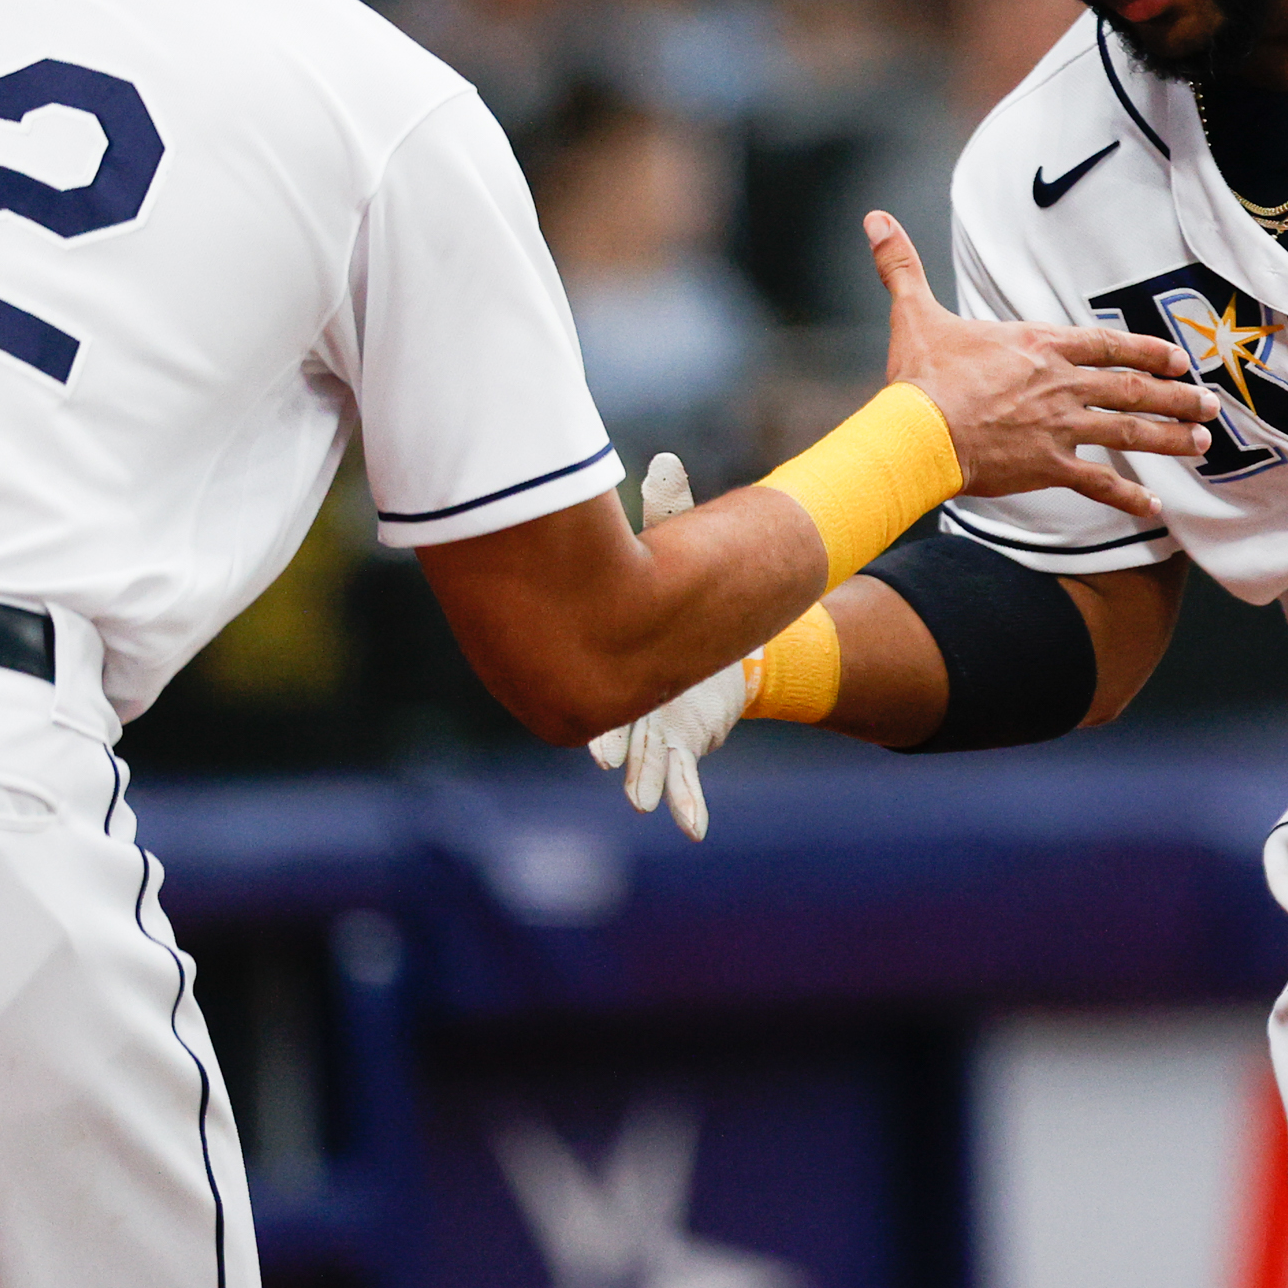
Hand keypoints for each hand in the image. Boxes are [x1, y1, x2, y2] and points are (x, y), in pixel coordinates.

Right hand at [587, 453, 749, 839]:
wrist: (703, 640)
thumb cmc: (667, 588)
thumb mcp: (671, 548)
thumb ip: (668, 511)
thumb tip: (666, 460)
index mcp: (614, 657)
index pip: (597, 678)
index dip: (595, 692)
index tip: (584, 703)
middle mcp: (624, 703)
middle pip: (617, 729)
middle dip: (614, 746)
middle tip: (606, 759)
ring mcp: (653, 731)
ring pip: (648, 762)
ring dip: (647, 781)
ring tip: (644, 801)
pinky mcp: (683, 744)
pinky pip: (685, 778)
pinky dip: (688, 801)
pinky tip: (692, 827)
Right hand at [867, 211, 1216, 519]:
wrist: (917, 432)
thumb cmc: (919, 377)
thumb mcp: (915, 313)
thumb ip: (901, 266)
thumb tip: (873, 220)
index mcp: (1038, 345)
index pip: (1106, 343)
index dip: (1146, 350)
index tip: (1178, 359)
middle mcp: (1060, 384)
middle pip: (1131, 387)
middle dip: (1176, 396)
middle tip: (1211, 404)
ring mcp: (1059, 426)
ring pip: (1130, 431)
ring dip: (1170, 438)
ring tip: (1203, 445)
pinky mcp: (1050, 465)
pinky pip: (1099, 483)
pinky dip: (1128, 496)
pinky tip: (1155, 507)